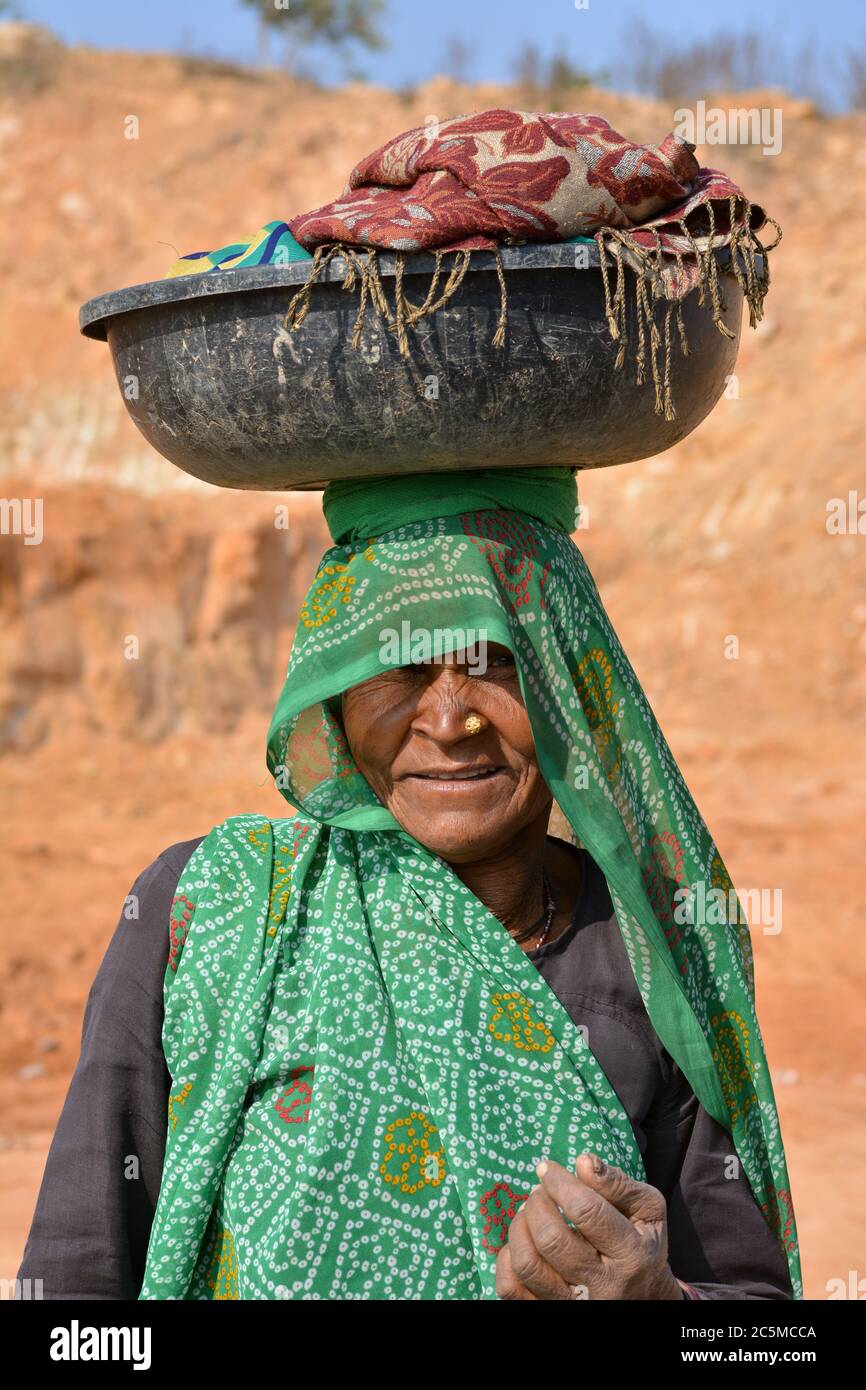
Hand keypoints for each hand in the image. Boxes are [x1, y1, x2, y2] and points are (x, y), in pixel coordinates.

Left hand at [495, 1152, 684, 1299]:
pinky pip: (512, 1290)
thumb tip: (582, 1161)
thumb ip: (618, 1183)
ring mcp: (575, 1305)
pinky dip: (507, 1259)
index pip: (587, 1212)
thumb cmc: (642, 1243)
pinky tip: (522, 1241)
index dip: (560, 1183)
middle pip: (552, 1240)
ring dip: (520, 1227)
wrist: (644, 1297)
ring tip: (528, 1212)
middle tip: (539, 1191)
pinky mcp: (550, 1311)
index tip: (546, 1169)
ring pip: (529, 1265)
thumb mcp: (647, 1210)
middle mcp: (603, 1287)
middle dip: (538, 1203)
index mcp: (631, 1255)